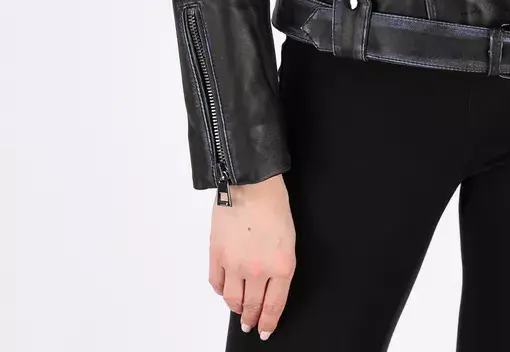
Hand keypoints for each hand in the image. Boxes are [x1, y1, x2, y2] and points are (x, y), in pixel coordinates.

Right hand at [209, 173, 295, 339]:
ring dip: (236, 308)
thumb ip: (280, 266)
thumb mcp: (289, 239)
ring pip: (232, 299)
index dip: (268, 322)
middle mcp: (257, 270)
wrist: (251, 184)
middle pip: (253, 306)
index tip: (265, 330)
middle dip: (252, 319)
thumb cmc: (274, 204)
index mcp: (281, 266)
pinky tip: (224, 290)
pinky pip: (216, 283)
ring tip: (238, 310)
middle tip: (250, 325)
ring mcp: (234, 265)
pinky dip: (220, 290)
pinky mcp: (216, 255)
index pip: (273, 306)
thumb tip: (271, 284)